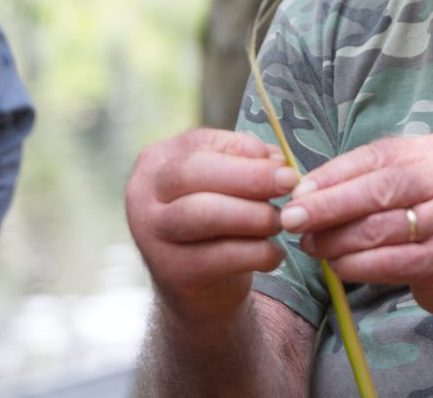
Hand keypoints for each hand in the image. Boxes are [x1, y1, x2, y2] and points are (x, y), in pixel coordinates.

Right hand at [125, 128, 297, 319]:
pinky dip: (257, 253)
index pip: (199, 145)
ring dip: (254, 215)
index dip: (243, 151)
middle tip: (289, 183)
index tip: (282, 163)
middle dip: (250, 177)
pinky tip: (275, 254)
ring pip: (206, 214)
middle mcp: (143, 194)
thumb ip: (245, 162)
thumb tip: (275, 159)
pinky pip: (220, 256)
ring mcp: (151, 234)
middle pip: (195, 173)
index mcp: (157, 161)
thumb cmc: (216, 221)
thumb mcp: (225, 182)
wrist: (198, 287)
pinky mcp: (171, 271)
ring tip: (281, 221)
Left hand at [278, 133, 432, 306]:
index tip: (297, 191)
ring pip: (381, 228)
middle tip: (291, 219)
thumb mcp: (408, 186)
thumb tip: (304, 191)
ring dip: (337, 239)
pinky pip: (391, 262)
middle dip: (329, 205)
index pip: (376, 156)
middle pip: (379, 189)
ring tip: (310, 245)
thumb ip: (367, 180)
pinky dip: (357, 265)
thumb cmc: (428, 219)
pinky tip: (337, 266)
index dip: (333, 174)